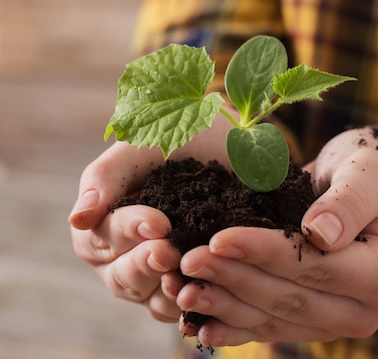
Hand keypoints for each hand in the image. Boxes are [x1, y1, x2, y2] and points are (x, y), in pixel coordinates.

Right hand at [68, 115, 232, 321]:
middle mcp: (124, 255)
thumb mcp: (143, 146)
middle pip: (122, 277)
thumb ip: (108, 176)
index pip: (103, 238)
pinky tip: (203, 294)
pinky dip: (189, 304)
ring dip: (164, 291)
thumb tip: (78, 217)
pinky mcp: (189, 283)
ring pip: (149, 298)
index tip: (158, 223)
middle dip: (144, 265)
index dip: (128, 232)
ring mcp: (157, 274)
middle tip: (168, 252)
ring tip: (186, 277)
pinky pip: (181, 307)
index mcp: (105, 223)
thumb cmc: (180, 138)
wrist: (231, 143)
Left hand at [172, 127, 377, 346]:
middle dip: (236, 279)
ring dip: (226, 304)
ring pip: (276, 319)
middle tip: (188, 260)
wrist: (375, 190)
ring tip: (180, 288)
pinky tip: (199, 324)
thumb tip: (321, 234)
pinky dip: (235, 326)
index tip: (220, 238)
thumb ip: (351, 202)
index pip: (318, 267)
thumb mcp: (370, 174)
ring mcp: (338, 321)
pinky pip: (272, 327)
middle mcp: (366, 310)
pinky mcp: (314, 322)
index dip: (266, 254)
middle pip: (292, 298)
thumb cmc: (375, 173)